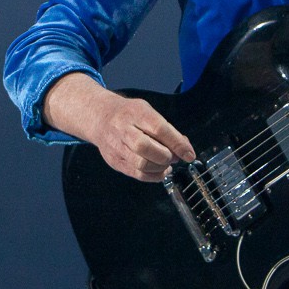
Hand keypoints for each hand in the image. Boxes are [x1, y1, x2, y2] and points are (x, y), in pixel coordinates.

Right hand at [42, 72, 196, 181]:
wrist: (99, 117)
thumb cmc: (128, 114)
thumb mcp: (148, 112)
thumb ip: (166, 129)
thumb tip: (184, 148)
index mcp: (136, 113)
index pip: (159, 129)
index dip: (177, 143)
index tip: (189, 154)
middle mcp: (123, 129)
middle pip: (146, 148)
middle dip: (165, 156)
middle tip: (173, 157)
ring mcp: (117, 147)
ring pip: (141, 164)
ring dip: (160, 168)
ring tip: (166, 163)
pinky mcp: (115, 161)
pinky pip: (137, 174)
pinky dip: (153, 176)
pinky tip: (160, 171)